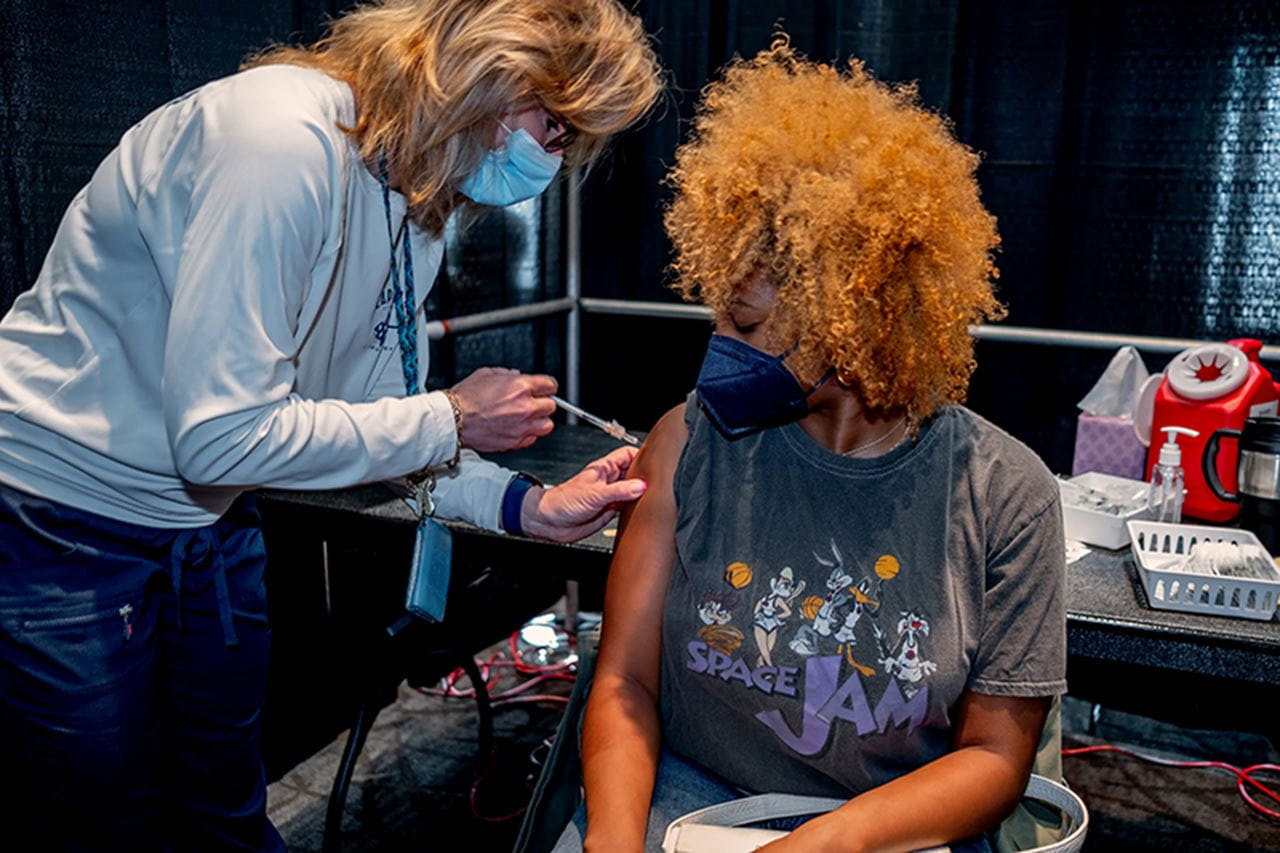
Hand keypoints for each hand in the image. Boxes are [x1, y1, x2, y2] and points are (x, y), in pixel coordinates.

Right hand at [449, 367, 556, 452]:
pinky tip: (518, 428)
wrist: (453, 420)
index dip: (546, 386)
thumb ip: (507, 374)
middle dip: (542, 403)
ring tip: (527, 418)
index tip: (543, 389)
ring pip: (547, 425)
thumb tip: (516, 375)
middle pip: (551, 406)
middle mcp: (525, 407)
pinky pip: (532, 439)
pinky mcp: (515, 442)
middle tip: (532, 403)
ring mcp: (521, 426)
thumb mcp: (486, 374)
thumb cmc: (465, 398)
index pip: (550, 385)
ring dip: (540, 421)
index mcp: (520, 387)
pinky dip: (528, 434)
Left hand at [520, 446, 646, 541]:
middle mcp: (610, 481)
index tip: (657, 461)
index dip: (643, 455)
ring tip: (653, 497)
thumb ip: (619, 490)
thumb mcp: (594, 493)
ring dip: (641, 495)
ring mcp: (611, 496)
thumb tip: (641, 486)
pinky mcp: (610, 512)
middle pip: (634, 473)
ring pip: (633, 492)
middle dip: (646, 476)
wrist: (549, 523)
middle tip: (659, 482)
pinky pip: (628, 508)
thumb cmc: (562, 502)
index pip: (629, 455)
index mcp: (605, 468)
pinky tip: (640, 511)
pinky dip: (635, 509)